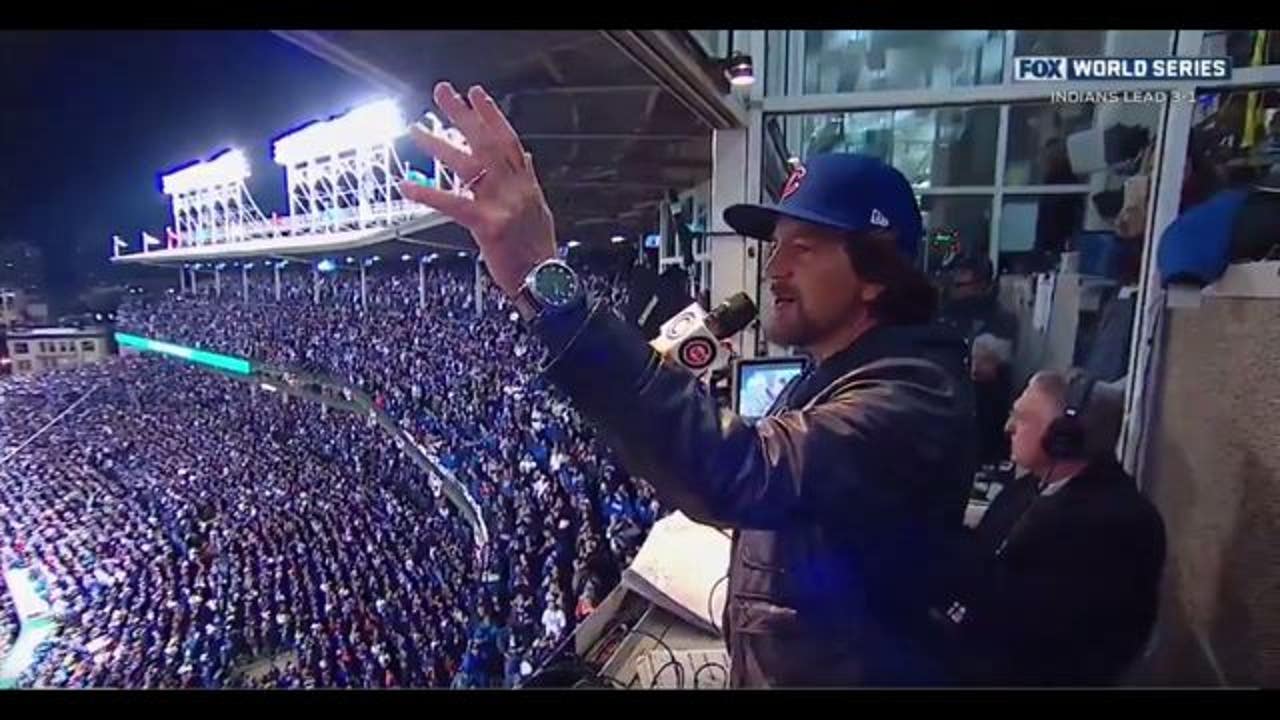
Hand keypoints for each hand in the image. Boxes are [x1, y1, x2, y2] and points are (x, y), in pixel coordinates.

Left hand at [400, 82, 556, 297]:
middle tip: (443, 93)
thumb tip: (525, 156)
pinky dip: (428, 194)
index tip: (475, 94)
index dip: (492, 115)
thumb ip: (528, 181)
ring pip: (467, 166)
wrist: (545, 281)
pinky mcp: (488, 225)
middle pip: (486, 142)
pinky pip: (452, 205)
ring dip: (439, 145)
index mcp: (526, 184)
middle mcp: (515, 188)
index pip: (508, 140)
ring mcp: (502, 205)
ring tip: (416, 130)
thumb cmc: (537, 251)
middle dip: (464, 115)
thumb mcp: (539, 210)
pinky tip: (407, 186)